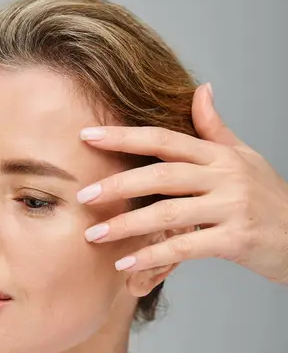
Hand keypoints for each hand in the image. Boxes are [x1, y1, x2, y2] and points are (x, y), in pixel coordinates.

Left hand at [77, 84, 287, 284]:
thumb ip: (215, 129)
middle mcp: (225, 176)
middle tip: (83, 194)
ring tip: (94, 234)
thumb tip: (201, 89)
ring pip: (169, 212)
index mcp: (220, 155)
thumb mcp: (244, 157)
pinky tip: (127, 263)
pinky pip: (186, 247)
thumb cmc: (269, 197)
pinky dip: (153, 256)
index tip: (88, 136)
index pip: (165, 139)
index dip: (124, 136)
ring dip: (127, 225)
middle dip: (118, 184)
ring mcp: (232, 207)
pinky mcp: (236, 239)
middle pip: (162, 174)